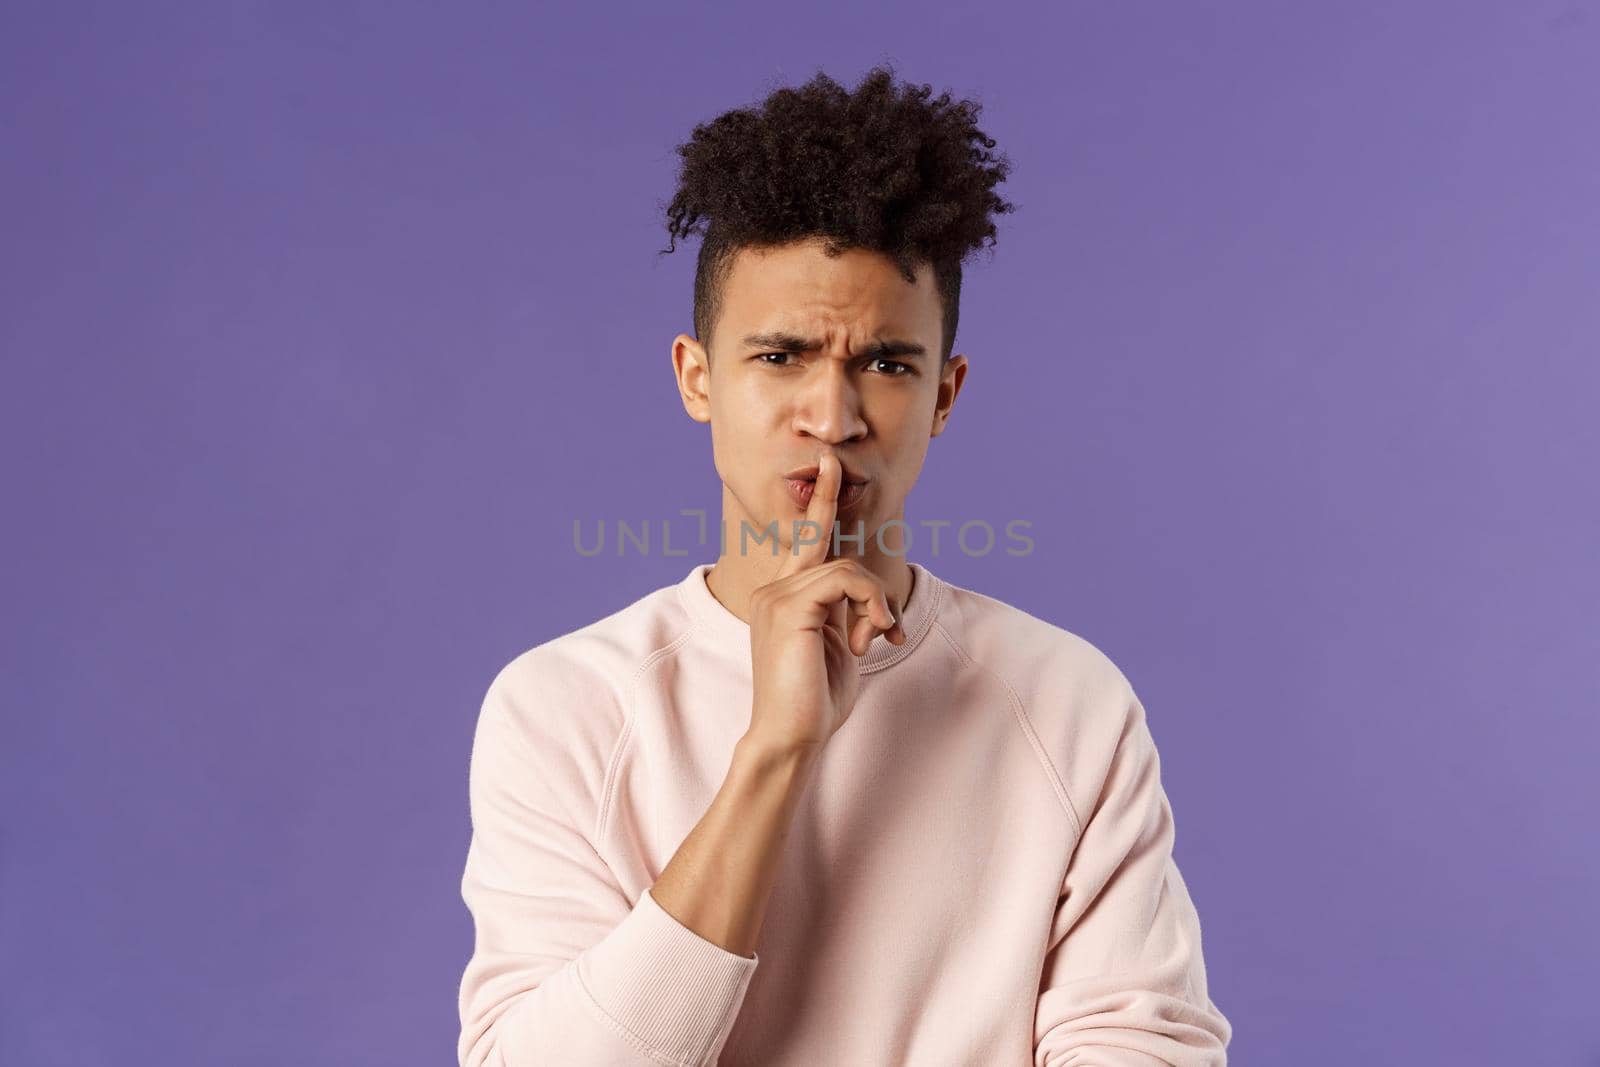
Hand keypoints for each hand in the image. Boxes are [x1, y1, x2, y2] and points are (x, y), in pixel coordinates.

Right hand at [745, 453, 906, 752]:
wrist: (791, 736)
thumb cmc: (814, 700)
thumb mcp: (838, 646)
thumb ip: (847, 614)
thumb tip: (871, 600)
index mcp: (783, 597)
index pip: (804, 543)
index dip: (817, 505)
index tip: (826, 470)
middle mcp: (773, 589)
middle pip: (821, 544)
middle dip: (825, 503)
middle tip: (832, 464)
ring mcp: (776, 596)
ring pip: (845, 568)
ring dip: (875, 603)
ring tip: (878, 637)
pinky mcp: (788, 607)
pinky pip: (846, 581)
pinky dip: (871, 605)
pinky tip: (873, 636)